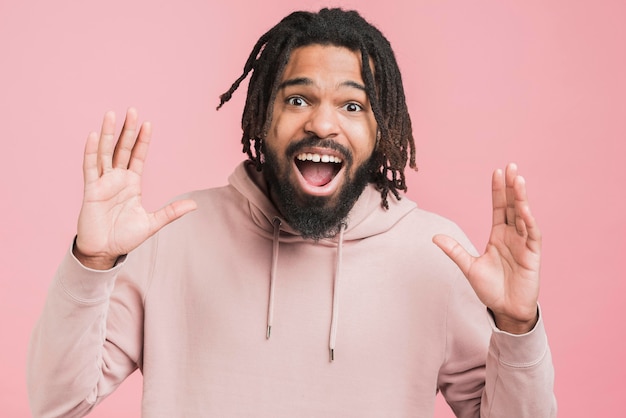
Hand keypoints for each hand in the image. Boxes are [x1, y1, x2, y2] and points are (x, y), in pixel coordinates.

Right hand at [74, 108, 196, 269]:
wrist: (105, 251)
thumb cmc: (125, 237)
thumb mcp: (152, 223)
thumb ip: (171, 212)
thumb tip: (195, 205)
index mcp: (132, 184)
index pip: (137, 156)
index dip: (142, 140)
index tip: (148, 123)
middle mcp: (117, 179)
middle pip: (122, 149)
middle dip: (127, 130)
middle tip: (132, 110)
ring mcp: (103, 182)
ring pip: (105, 152)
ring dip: (108, 134)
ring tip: (111, 114)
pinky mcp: (91, 189)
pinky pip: (90, 167)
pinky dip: (91, 151)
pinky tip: (95, 135)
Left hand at [433, 163, 540, 333]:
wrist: (505, 310)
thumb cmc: (490, 289)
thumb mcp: (468, 267)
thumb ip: (454, 251)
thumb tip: (435, 237)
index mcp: (498, 235)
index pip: (499, 208)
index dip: (499, 191)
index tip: (497, 172)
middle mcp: (512, 236)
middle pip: (513, 206)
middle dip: (512, 187)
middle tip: (511, 166)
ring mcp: (523, 244)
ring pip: (524, 216)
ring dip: (522, 199)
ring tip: (519, 180)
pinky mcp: (532, 256)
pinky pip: (532, 236)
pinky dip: (529, 222)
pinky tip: (525, 209)